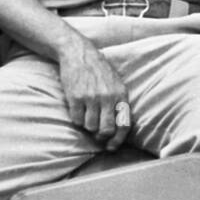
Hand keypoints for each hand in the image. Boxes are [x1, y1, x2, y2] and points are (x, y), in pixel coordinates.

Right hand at [55, 35, 131, 150]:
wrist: (79, 53)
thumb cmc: (99, 70)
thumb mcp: (116, 83)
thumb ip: (119, 103)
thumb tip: (118, 129)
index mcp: (121, 94)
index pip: (124, 125)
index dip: (118, 140)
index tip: (111, 147)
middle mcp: (108, 97)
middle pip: (106, 130)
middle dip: (101, 137)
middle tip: (96, 135)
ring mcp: (91, 97)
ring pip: (90, 127)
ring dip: (87, 126)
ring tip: (86, 116)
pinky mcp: (76, 97)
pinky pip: (77, 120)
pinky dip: (76, 119)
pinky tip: (77, 109)